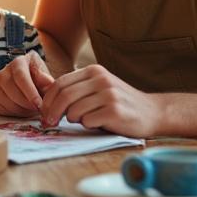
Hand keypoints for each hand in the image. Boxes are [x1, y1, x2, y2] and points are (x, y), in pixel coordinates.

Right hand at [0, 50, 53, 116]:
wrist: (30, 87)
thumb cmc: (39, 82)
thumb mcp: (46, 79)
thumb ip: (47, 81)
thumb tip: (48, 82)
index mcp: (18, 62)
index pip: (21, 76)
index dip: (30, 92)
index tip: (39, 104)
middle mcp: (3, 71)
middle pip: (10, 88)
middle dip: (25, 103)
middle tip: (37, 110)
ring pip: (3, 99)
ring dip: (18, 109)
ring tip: (30, 110)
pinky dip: (10, 113)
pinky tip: (20, 111)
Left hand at [39, 65, 160, 136]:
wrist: (153, 112)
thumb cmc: (120, 103)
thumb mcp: (99, 88)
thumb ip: (78, 89)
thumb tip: (45, 100)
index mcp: (94, 71)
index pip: (59, 83)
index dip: (47, 100)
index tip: (43, 113)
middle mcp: (101, 79)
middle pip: (64, 96)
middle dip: (52, 112)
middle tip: (49, 123)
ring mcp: (109, 95)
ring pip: (74, 110)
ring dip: (73, 120)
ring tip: (84, 120)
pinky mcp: (115, 111)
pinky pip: (88, 121)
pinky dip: (88, 126)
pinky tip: (98, 123)